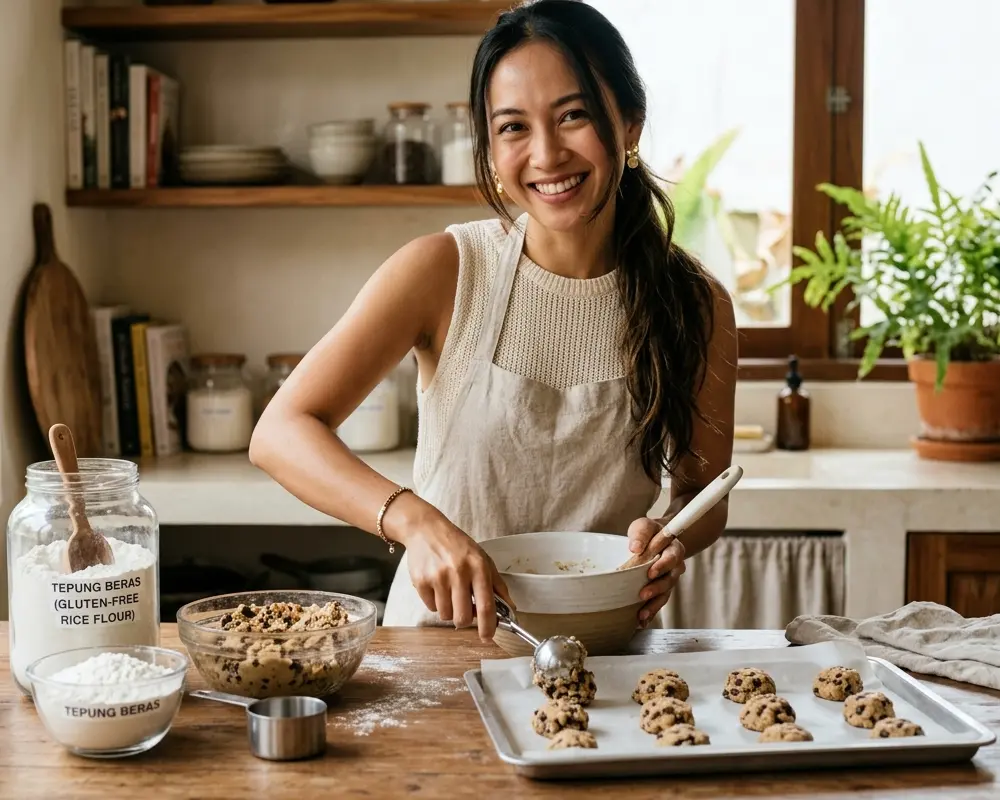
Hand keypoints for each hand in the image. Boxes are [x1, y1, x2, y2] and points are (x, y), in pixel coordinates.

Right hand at [400, 514, 513, 642]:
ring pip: (446, 615)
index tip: (487, 637)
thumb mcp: (482, 558)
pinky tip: (437, 585)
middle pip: (463, 617)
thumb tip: (510, 609)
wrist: (426, 529)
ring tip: (449, 591)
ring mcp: (438, 578)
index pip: (486, 606)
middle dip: (465, 620)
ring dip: (449, 609)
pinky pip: (431, 607)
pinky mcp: (421, 581)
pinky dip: (435, 602)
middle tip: (464, 609)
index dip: (488, 626)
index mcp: (478, 567)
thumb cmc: (458, 545)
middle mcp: (459, 572)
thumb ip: (497, 584)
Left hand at [626, 516, 686, 626]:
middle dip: (656, 588)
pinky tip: (641, 622)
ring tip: (641, 615)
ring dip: (654, 605)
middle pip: (669, 580)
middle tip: (643, 594)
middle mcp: (675, 567)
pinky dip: (650, 613)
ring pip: (665, 595)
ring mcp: (668, 581)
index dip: (663, 566)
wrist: (652, 540)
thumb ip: (641, 534)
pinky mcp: (660, 591)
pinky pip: (658, 603)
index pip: (672, 558)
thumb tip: (635, 548)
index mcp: (674, 549)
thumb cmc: (648, 533)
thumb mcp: (643, 526)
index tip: (650, 572)